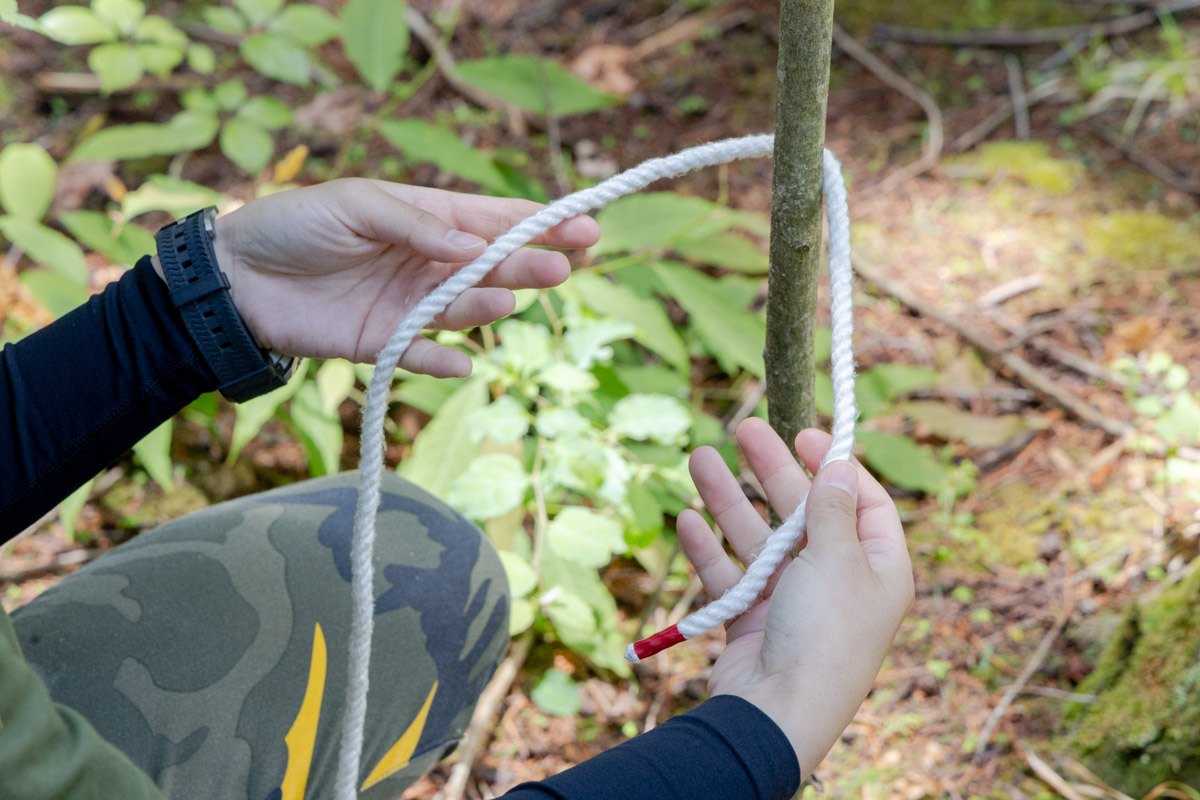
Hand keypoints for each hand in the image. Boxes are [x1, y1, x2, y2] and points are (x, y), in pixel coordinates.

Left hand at [210, 179, 599, 374]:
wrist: (235, 278)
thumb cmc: (294, 224)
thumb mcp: (355, 205)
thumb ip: (415, 224)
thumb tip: (474, 246)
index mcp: (425, 219)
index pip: (493, 220)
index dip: (540, 224)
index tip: (585, 227)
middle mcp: (427, 263)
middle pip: (491, 267)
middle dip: (527, 265)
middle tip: (560, 269)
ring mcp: (409, 305)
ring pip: (462, 309)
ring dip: (485, 306)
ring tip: (501, 299)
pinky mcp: (384, 344)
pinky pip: (422, 355)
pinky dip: (440, 362)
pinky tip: (462, 363)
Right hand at [678, 418, 913, 777]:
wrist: (778, 712)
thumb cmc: (824, 631)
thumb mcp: (837, 557)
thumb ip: (831, 507)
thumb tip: (840, 465)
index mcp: (878, 568)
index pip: (863, 502)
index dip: (836, 466)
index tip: (805, 434)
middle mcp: (838, 582)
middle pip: (804, 513)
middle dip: (773, 470)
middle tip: (744, 429)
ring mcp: (792, 603)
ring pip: (758, 539)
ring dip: (729, 500)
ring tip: (700, 459)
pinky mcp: (753, 622)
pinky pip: (730, 576)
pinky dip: (710, 549)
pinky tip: (688, 520)